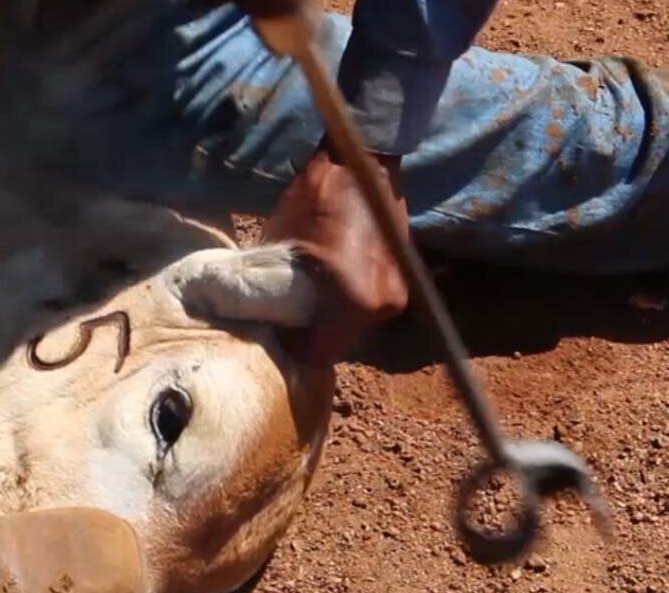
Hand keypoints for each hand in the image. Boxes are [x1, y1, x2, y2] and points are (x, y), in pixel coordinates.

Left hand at [261, 139, 409, 365]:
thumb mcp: (282, 248)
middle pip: (338, 344)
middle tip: (288, 316)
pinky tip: (331, 285)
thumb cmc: (315, 200)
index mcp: (354, 303)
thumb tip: (265, 321)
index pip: (317, 354)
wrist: (364, 163)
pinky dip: (348, 303)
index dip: (292, 347)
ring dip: (331, 320)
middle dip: (312, 335)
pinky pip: (369, 307)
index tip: (276, 332)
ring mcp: (397, 294)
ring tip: (308, 298)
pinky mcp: (403, 280)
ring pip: (354, 327)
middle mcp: (382, 307)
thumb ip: (276, 293)